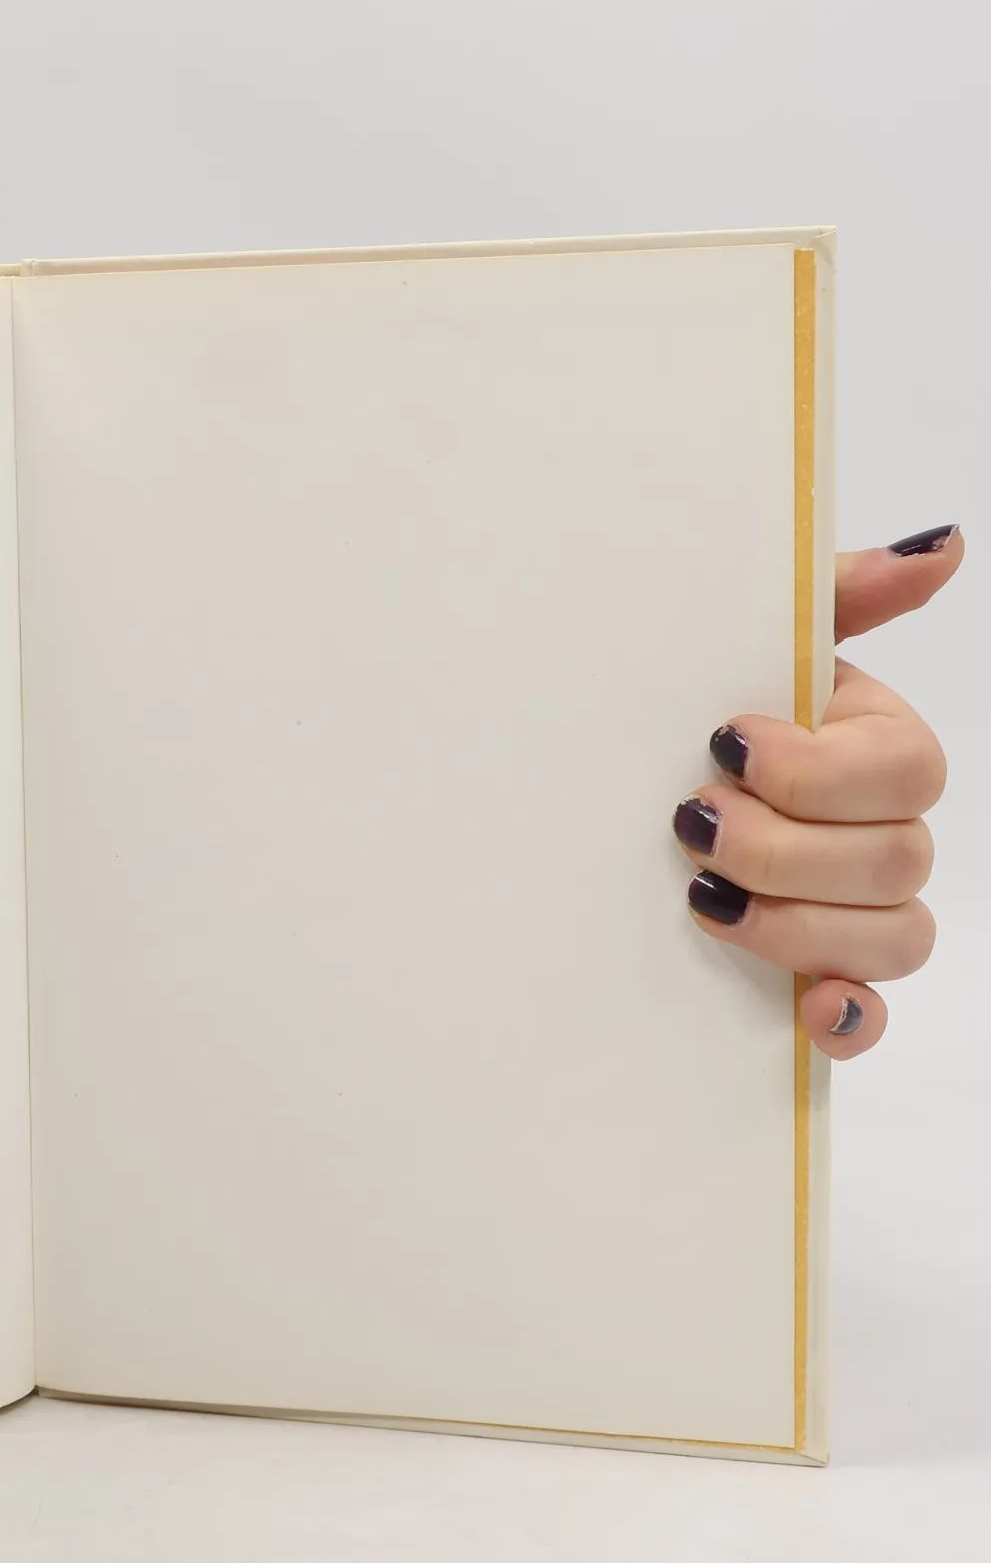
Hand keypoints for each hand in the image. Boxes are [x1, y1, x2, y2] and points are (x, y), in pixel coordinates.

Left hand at [677, 523, 961, 1059]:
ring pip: (892, 938)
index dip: (818, 769)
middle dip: (786, 846)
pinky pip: (869, 1014)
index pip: (907, 773)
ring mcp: (857, 910)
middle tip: (690, 819)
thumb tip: (944, 545)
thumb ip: (840, 591)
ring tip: (701, 896)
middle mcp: (880, 831)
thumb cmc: (693, 703)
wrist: (618, 773)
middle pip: (896, 861)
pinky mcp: (818, 972)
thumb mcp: (752, 639)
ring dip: (799, 925)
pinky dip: (849, 1018)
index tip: (724, 744)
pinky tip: (810, 1012)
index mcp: (873, 747)